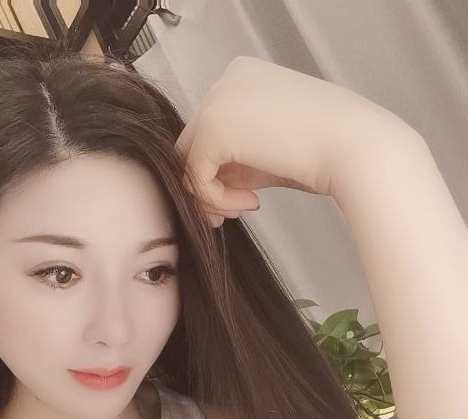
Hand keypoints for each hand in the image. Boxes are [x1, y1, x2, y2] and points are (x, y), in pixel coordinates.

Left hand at [175, 56, 415, 226]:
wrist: (357, 149)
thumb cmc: (327, 152)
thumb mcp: (271, 149)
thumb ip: (238, 158)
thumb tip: (206, 185)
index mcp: (244, 77)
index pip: (212, 129)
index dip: (220, 170)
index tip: (244, 197)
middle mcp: (227, 80)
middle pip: (194, 143)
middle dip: (209, 185)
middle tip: (234, 213)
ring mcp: (218, 101)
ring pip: (188, 161)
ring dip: (212, 196)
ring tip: (243, 210)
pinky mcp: (214, 128)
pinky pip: (193, 175)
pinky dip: (215, 199)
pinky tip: (251, 203)